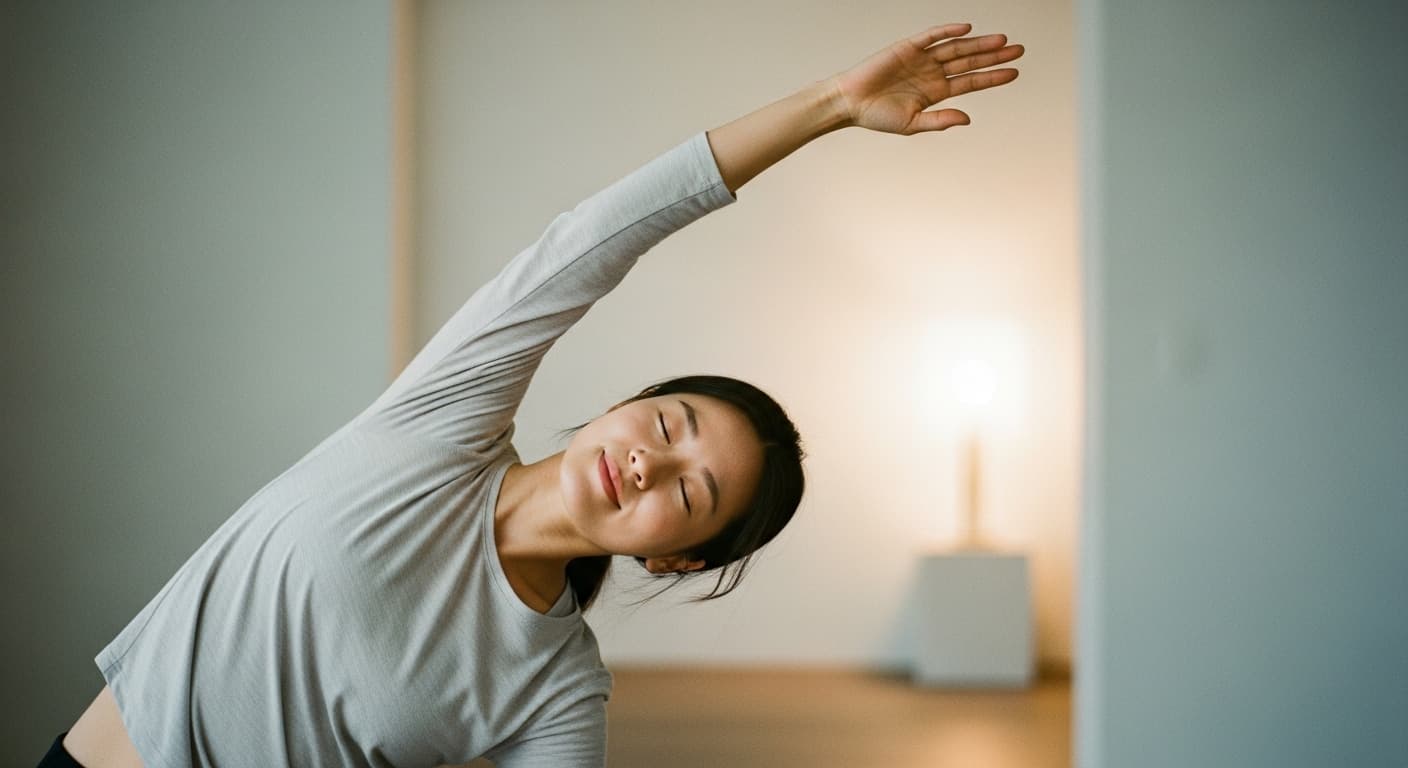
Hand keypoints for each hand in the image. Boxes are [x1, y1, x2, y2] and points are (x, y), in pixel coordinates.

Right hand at [830, 23, 1023, 133]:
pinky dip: (948, 31)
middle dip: (994, 56)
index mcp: (936, 92)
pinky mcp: (907, 47)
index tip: (1014, 72)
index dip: (992, 77)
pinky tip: (966, 29)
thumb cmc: (877, 117)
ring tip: (1001, 40)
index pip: (971, 81)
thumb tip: (967, 118)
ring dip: (978, 43)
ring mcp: (921, 58)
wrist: (850, 103)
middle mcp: (932, 72)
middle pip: (969, 61)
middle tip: (1018, 50)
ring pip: (956, 47)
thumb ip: (940, 121)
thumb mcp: (912, 124)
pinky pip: (931, 37)